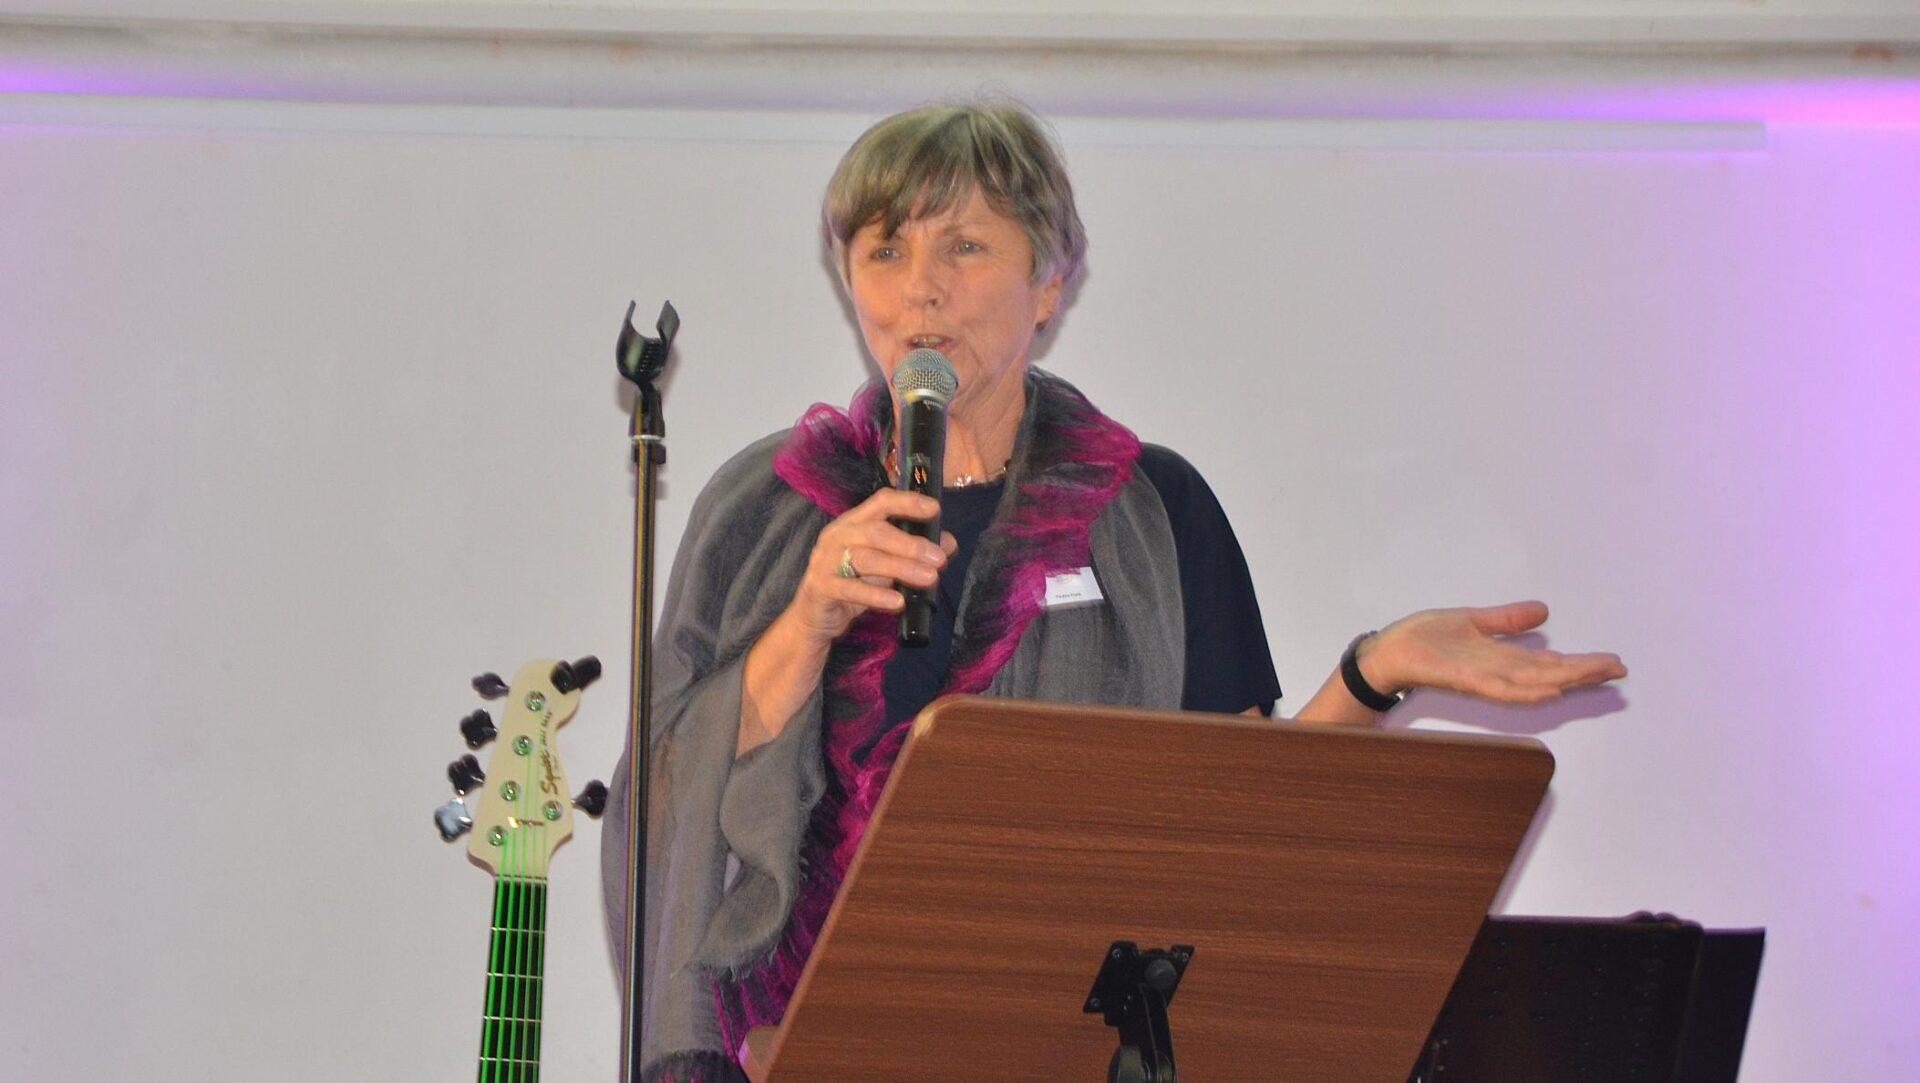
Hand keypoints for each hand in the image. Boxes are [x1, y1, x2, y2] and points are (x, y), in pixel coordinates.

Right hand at [785, 488, 957, 647]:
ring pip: (866, 558)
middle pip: (875, 531)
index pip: (880, 502)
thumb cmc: (853, 585)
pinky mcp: (821, 587)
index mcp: (854, 523)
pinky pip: (850, 589)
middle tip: (938, 558)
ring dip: (901, 568)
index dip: (907, 502)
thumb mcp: (886, 568)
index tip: (934, 509)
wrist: (815, 617)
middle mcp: (837, 535)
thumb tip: (948, 543)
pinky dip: (876, 595)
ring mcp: (825, 561)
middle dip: (910, 544)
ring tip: (929, 578)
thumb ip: (914, 553)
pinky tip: (898, 602)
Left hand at [1362, 600, 1625, 704]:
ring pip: (1533, 682)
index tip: (1614, 661)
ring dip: (1565, 680)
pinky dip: (1526, 691)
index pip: (1551, 662)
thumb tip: (1544, 611)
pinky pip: (1500, 689)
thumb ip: (1507, 620)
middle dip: (1585, 672)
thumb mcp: (1473, 620)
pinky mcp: (1464, 679)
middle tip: (1619, 669)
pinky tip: (1549, 690)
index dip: (1582, 662)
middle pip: (1551, 673)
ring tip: (1596, 675)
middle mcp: (1499, 672)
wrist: (1388, 651)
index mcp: (1502, 658)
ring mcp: (1483, 678)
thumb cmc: (1425, 640)